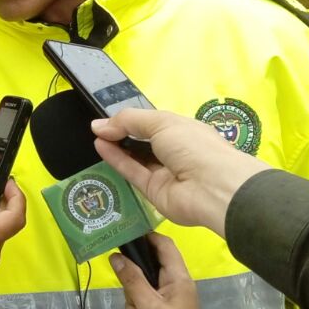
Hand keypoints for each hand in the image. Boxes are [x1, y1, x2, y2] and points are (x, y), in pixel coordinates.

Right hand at [91, 108, 270, 237]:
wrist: (213, 188)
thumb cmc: (195, 147)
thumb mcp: (162, 122)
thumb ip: (129, 120)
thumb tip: (99, 124)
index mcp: (183, 131)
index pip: (153, 124)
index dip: (132, 120)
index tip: (110, 117)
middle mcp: (174, 152)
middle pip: (142, 142)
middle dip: (122, 133)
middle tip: (99, 127)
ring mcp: (164, 173)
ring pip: (135, 158)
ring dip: (116, 146)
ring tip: (96, 135)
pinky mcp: (154, 192)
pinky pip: (132, 173)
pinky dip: (116, 160)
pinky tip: (101, 147)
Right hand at [109, 232, 200, 308]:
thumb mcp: (148, 305)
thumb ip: (131, 279)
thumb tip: (115, 256)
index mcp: (179, 278)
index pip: (165, 246)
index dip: (148, 236)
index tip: (126, 231)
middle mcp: (173, 285)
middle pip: (147, 265)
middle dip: (133, 275)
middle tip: (124, 282)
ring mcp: (164, 299)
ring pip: (139, 284)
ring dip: (133, 297)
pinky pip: (139, 300)